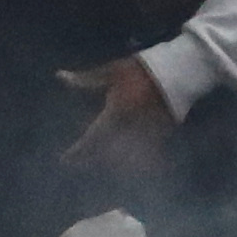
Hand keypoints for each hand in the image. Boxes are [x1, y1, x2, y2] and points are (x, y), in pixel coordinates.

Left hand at [56, 56, 174, 187]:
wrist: (177, 69)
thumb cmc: (140, 69)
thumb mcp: (111, 71)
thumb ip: (86, 79)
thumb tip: (59, 76)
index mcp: (115, 111)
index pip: (92, 137)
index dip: (78, 151)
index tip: (64, 160)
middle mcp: (130, 126)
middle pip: (108, 151)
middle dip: (94, 158)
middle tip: (81, 162)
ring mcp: (147, 132)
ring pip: (128, 156)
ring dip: (115, 162)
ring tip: (104, 164)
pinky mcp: (162, 134)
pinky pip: (148, 153)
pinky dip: (140, 161)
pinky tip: (134, 166)